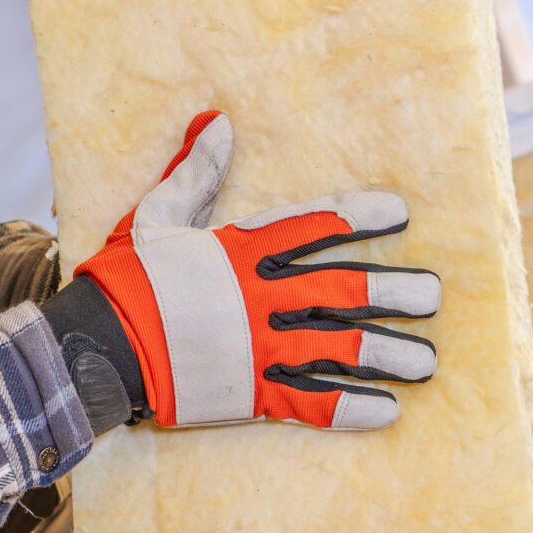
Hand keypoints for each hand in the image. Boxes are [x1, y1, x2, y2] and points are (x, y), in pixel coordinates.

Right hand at [71, 111, 438, 429]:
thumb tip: (217, 120)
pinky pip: (313, 401)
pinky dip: (352, 407)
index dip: (361, 217)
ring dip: (388, 355)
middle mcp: (261, 297)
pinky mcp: (251, 392)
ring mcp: (260, 347)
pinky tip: (389, 412)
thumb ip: (195, 172)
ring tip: (426, 362)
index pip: (316, 225)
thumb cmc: (127, 279)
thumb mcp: (156, 216)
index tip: (399, 213)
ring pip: (340, 349)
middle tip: (433, 296)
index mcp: (241, 250)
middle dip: (393, 292)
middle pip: (343, 291)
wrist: (99, 347)